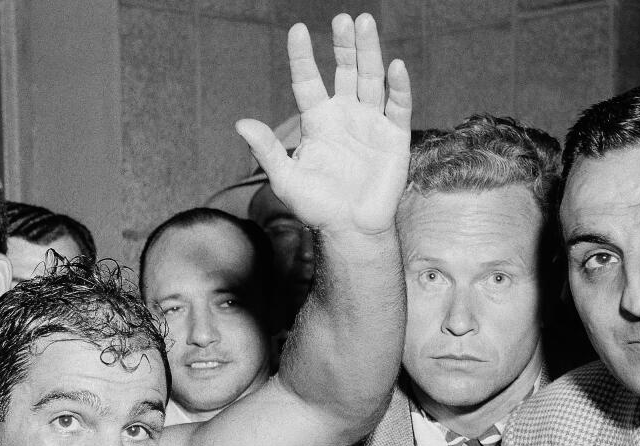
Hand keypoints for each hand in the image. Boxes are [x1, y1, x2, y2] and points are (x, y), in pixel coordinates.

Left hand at [237, 13, 410, 236]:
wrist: (349, 230)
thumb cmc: (316, 207)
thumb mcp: (286, 178)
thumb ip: (267, 150)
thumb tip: (241, 123)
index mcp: (318, 121)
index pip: (308, 81)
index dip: (303, 57)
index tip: (297, 30)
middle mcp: (345, 115)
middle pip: (345, 70)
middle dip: (344, 44)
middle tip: (343, 17)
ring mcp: (371, 123)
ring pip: (371, 78)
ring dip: (369, 51)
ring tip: (364, 22)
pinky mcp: (394, 137)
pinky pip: (398, 106)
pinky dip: (398, 87)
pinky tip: (394, 67)